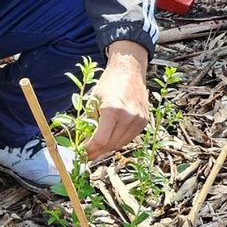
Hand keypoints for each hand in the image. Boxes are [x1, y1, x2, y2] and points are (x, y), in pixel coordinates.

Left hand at [84, 41, 149, 160]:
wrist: (129, 70)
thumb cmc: (109, 83)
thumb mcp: (93, 101)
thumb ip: (88, 122)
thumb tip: (83, 141)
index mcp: (112, 110)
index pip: (100, 140)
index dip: (90, 150)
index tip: (82, 153)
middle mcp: (128, 116)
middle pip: (110, 145)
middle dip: (97, 152)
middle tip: (87, 155)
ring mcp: (138, 120)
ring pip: (120, 144)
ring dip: (107, 148)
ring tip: (96, 149)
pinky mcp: (144, 121)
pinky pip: (129, 138)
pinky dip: (118, 141)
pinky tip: (109, 139)